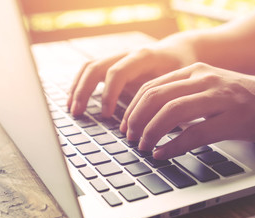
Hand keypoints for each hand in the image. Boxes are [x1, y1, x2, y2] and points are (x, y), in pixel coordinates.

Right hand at [67, 35, 196, 116]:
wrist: (179, 51)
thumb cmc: (182, 69)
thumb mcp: (180, 82)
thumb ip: (166, 100)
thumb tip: (155, 129)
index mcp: (144, 56)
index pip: (118, 72)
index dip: (109, 94)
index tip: (106, 116)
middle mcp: (127, 54)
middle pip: (96, 67)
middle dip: (84, 91)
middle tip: (77, 113)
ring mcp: (119, 58)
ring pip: (90, 67)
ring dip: (78, 87)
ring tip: (72, 108)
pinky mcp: (115, 64)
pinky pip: (92, 70)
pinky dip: (81, 84)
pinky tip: (76, 100)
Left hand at [120, 62, 254, 159]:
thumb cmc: (241, 98)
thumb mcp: (207, 87)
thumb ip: (182, 95)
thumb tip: (150, 115)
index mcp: (193, 71)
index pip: (151, 86)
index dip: (133, 108)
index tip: (125, 124)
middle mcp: (203, 79)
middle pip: (156, 97)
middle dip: (136, 120)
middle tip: (130, 138)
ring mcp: (218, 97)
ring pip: (171, 112)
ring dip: (151, 132)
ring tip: (143, 146)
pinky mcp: (232, 119)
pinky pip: (194, 133)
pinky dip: (173, 146)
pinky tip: (163, 154)